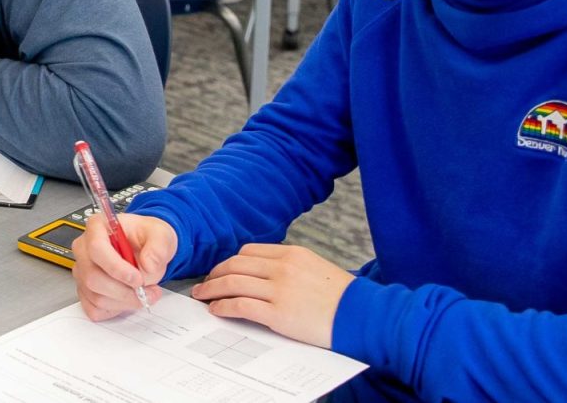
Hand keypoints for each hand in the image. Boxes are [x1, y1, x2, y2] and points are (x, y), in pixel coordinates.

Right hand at [73, 212, 176, 320]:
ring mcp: (82, 270)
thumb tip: (148, 264)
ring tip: (143, 294)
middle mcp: (84, 248)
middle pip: (93, 277)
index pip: (97, 248)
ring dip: (124, 302)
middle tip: (146, 291)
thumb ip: (158, 247)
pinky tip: (127, 300)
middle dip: (124, 291)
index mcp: (98, 227)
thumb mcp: (161, 234)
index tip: (137, 278)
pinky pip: (94, 309)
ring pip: (95, 296)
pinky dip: (115, 310)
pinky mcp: (85, 289)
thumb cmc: (146, 237)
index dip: (117, 268)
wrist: (145, 249)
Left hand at [190, 243, 353, 348]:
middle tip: (205, 282)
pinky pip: (240, 305)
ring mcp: (279, 290)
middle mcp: (283, 268)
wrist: (363, 315)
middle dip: (215, 274)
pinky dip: (223, 306)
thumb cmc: (343, 297)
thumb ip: (290, 267)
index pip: (248, 251)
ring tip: (203, 295)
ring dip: (212, 289)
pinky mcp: (278, 314)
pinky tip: (216, 309)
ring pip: (232, 283)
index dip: (229, 261)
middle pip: (235, 265)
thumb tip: (266, 273)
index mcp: (292, 253)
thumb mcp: (316, 268)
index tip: (221, 270)